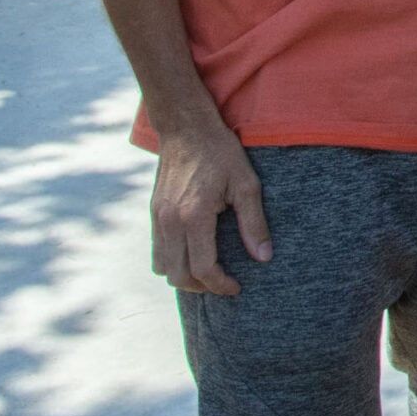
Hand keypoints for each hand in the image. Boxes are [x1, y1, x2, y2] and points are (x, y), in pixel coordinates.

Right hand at [150, 121, 271, 296]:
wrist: (186, 128)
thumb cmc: (220, 152)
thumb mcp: (247, 183)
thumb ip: (254, 223)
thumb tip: (263, 257)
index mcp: (194, 216)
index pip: (202, 268)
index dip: (220, 284)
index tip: (236, 287)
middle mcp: (170, 221)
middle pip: (178, 275)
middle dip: (202, 287)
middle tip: (224, 283)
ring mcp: (158, 218)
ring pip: (162, 267)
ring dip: (184, 277)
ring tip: (209, 272)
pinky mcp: (153, 213)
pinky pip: (156, 251)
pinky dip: (172, 262)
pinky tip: (193, 254)